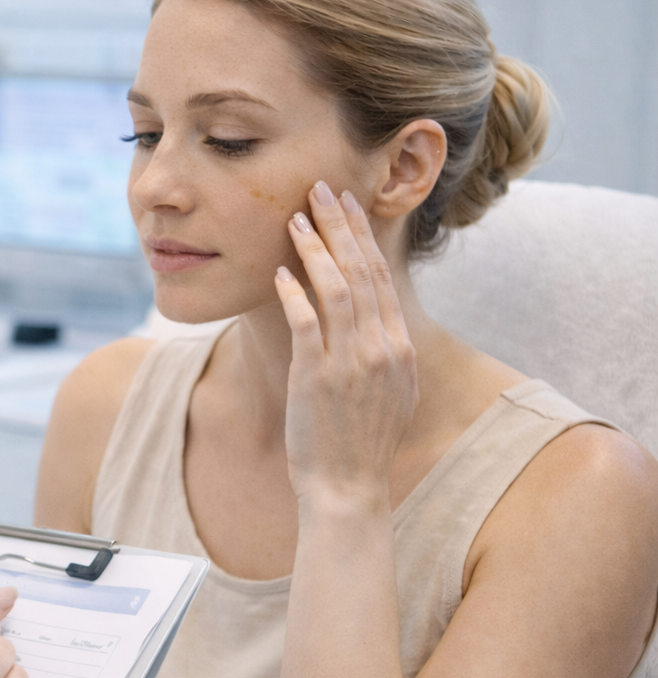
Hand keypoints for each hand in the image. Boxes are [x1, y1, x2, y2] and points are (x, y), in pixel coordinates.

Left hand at [276, 181, 417, 507]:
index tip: (348, 205)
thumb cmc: (360, 443)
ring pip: (336, 289)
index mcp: (398, 348)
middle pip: (362, 272)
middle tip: (321, 189)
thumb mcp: (388, 392)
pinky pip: (306, 324)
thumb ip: (384, 352)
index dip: (363, 236)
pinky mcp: (317, 379)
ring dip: (315, 249)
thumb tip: (374, 318)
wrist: (349, 489)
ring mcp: (351, 363)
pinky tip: (279, 272)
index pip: (381, 277)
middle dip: (341, 226)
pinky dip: (294, 293)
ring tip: (295, 219)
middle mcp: (381, 349)